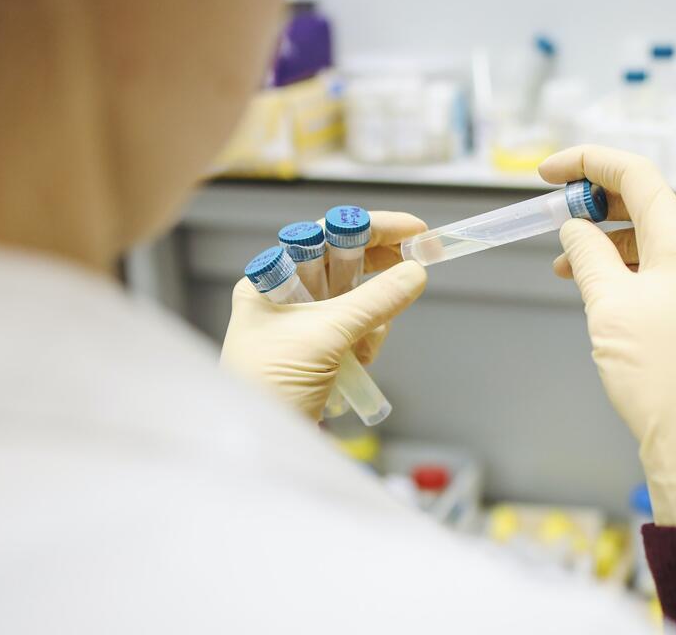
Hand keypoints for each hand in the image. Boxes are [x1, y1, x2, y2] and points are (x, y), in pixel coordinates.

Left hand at [220, 212, 427, 419]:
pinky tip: (362, 361)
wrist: (256, 448)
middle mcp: (284, 297)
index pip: (326, 235)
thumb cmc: (269, 384)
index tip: (415, 230)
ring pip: (358, 300)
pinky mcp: (319, 353)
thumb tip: (415, 272)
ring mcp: (303, 326)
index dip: (372, 228)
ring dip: (374, 317)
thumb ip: (374, 301)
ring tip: (366, 347)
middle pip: (345, 265)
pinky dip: (368, 340)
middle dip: (379, 271)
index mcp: (270, 280)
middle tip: (419, 264)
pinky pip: (357, 330)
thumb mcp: (325, 336)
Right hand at [541, 146, 675, 528]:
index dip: (588, 163)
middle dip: (594, 204)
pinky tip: (597, 290)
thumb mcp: (608, 304)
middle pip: (646, 204)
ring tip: (564, 265)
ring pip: (651, 241)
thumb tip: (574, 229)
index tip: (546, 173)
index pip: (636, 175)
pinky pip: (662, 272)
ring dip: (606, 241)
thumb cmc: (658, 372)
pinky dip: (625, 269)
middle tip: (552, 217)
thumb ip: (587, 255)